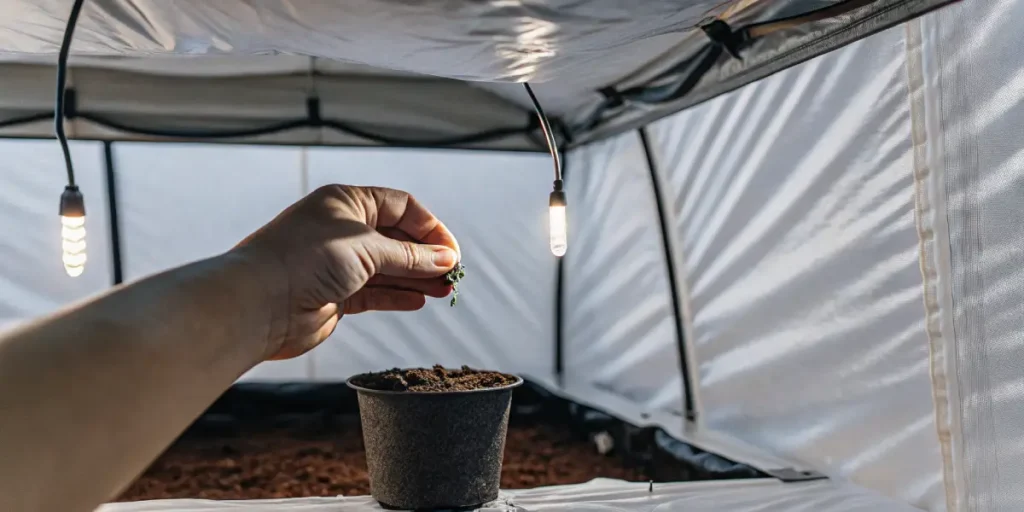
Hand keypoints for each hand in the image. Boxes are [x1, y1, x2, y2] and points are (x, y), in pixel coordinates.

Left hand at [232, 185, 459, 359]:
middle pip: (398, 238)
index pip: (401, 207)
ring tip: (444, 290)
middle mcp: (343, 230)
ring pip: (389, 268)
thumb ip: (410, 256)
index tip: (452, 252)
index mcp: (347, 202)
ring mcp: (339, 263)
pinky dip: (398, 295)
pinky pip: (376, 291)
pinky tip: (419, 299)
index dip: (430, 228)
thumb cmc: (303, 260)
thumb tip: (446, 260)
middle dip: (427, 256)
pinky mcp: (336, 294)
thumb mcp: (366, 248)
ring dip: (418, 278)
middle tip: (453, 275)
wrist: (259, 303)